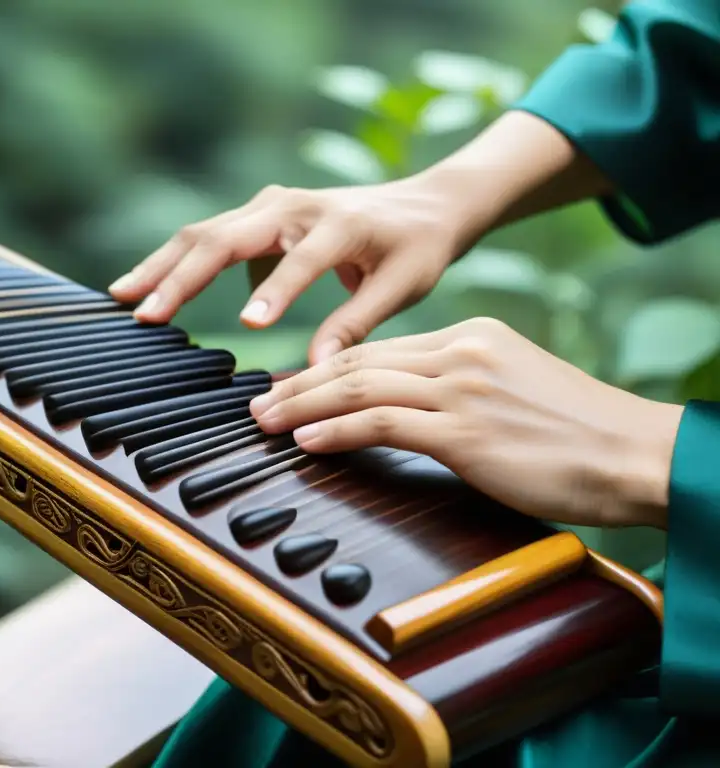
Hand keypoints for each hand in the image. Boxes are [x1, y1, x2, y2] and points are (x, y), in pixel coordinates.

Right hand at [109, 176, 475, 364]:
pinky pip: (208, 235)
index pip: (301, 259)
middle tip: (146, 316)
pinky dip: (174, 260)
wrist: (421, 203)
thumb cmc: (416, 248)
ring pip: (204, 232)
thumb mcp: (402, 287)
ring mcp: (270, 205)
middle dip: (182, 277)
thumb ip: (356, 325)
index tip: (249, 326)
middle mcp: (294, 206)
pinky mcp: (257, 214)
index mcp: (339, 223)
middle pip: (225, 237)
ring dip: (162, 264)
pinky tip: (145, 287)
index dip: (275, 291)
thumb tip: (316, 371)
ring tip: (123, 297)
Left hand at [249, 317, 682, 528]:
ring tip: (266, 421)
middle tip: (260, 402)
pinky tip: (306, 440)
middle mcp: (461, 352)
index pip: (380, 350)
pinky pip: (382, 421)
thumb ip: (456, 389)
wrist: (636, 453)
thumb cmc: (576, 434)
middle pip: (359, 361)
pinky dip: (336, 429)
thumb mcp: (510, 391)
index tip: (293, 386)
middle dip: (301, 383)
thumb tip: (405, 411)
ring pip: (359, 386)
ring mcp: (461, 388)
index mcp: (471, 338)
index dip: (327, 368)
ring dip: (303, 406)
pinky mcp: (464, 429)